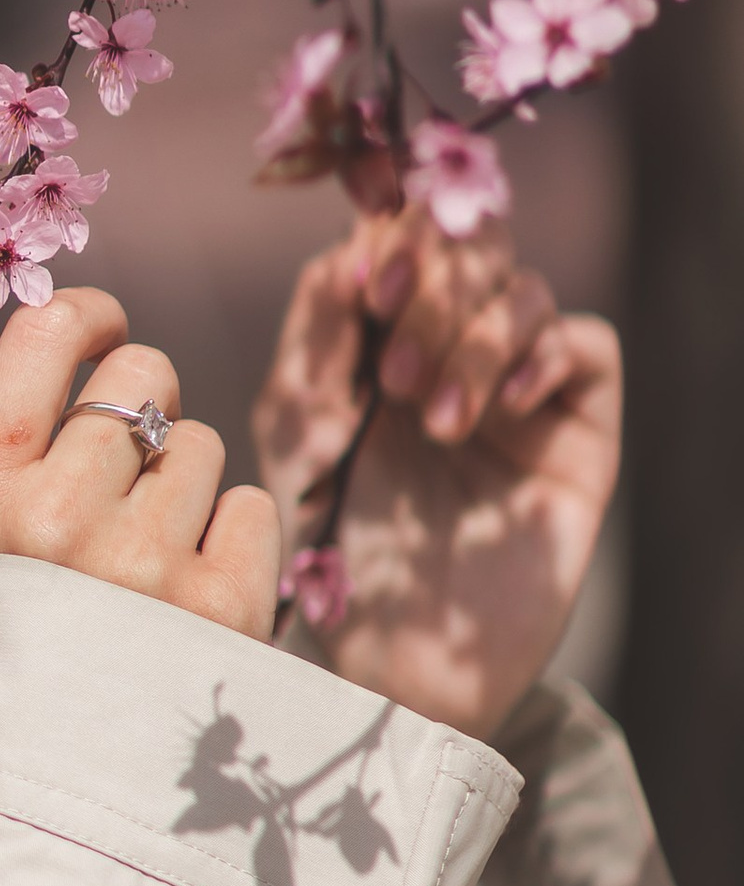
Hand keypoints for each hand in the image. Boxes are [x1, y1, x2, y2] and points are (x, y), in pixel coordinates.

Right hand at [0, 285, 280, 638]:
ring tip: (141, 552)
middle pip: (142, 376)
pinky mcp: (225, 612)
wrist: (48, 793)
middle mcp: (58, 524)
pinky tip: (185, 590)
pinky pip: (254, 507)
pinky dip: (230, 538)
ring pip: (202, 442)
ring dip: (181, 482)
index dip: (86, 314)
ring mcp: (146, 569)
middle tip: (115, 470)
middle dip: (138, 408)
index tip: (94, 332)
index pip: (50, 332)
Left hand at [253, 204, 620, 738]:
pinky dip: (540, 355)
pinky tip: (494, 410)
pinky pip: (587, 344)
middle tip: (397, 366)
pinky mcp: (578, 431)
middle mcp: (455, 343)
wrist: (394, 653)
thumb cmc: (332, 541)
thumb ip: (319, 326)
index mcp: (382, 330)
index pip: (406, 233)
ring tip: (431, 420)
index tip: (370, 285)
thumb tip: (355, 240)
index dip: (394, 233)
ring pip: (524, 290)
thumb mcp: (299, 423)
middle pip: (474, 243)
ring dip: (472, 339)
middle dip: (434, 285)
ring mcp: (520, 385)